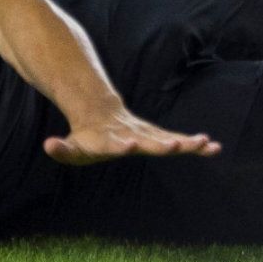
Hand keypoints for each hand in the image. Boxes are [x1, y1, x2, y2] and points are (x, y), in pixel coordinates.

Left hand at [43, 109, 221, 164]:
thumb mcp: (70, 146)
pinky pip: (176, 141)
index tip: (131, 144)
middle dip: (161, 143)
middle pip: (148, 140)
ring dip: (186, 143)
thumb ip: (61, 148)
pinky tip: (214, 148)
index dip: (122, 144)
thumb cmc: (85, 137)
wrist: (100, 113)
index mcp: (111, 140)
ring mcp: (146, 134)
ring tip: (207, 144)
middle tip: (176, 144)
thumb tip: (48, 144)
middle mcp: (132, 135)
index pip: (116, 144)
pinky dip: (194, 145)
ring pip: (168, 137)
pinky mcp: (156, 136)